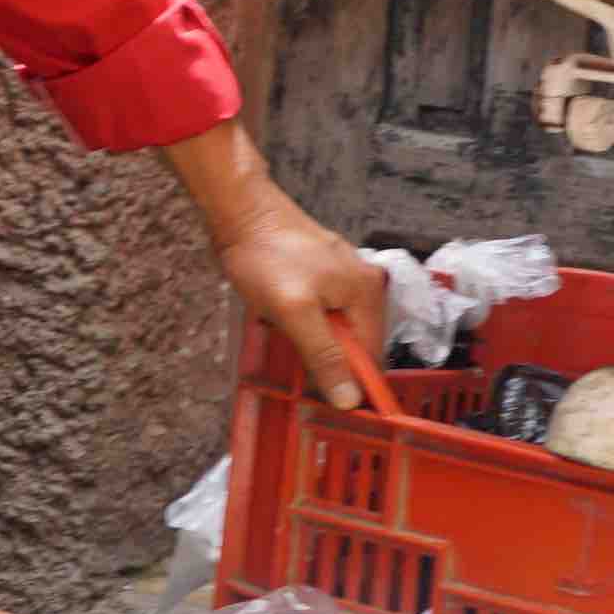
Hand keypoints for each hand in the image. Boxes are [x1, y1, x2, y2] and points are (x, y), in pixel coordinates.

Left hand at [214, 197, 388, 409]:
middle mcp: (365, 284)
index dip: (352, 383)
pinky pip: (323, 313)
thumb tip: (349, 399)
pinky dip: (306, 324)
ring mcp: (345, 277)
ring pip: (337, 330)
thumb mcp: (295, 313)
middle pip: (356, 343)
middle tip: (297, 362)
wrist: (240, 210)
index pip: (372, 356)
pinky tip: (283, 318)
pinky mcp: (324, 273)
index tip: (326, 402)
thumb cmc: (266, 257)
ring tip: (285, 332)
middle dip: (329, 359)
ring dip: (314, 342)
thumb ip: (324, 355)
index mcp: (368, 293)